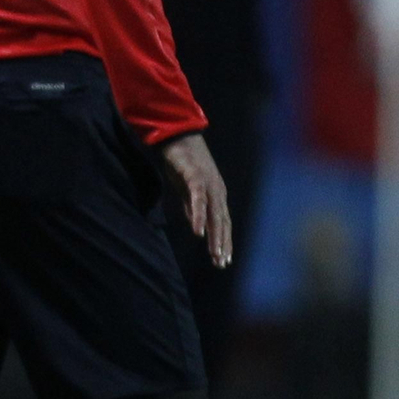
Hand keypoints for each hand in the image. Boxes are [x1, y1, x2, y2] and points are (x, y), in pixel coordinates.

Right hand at [159, 132, 231, 268]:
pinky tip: (197, 232)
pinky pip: (198, 201)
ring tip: (214, 255)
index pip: (222, 222)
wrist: (174, 133)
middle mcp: (216, 190)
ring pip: (214, 215)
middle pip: (222, 222)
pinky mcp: (194, 177)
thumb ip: (191, 206)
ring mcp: (207, 184)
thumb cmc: (180, 160)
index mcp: (215, 194)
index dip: (223, 241)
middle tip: (221, 264)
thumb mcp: (185, 188)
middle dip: (222, 244)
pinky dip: (198, 217)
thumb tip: (196, 225)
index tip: (223, 260)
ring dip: (215, 236)